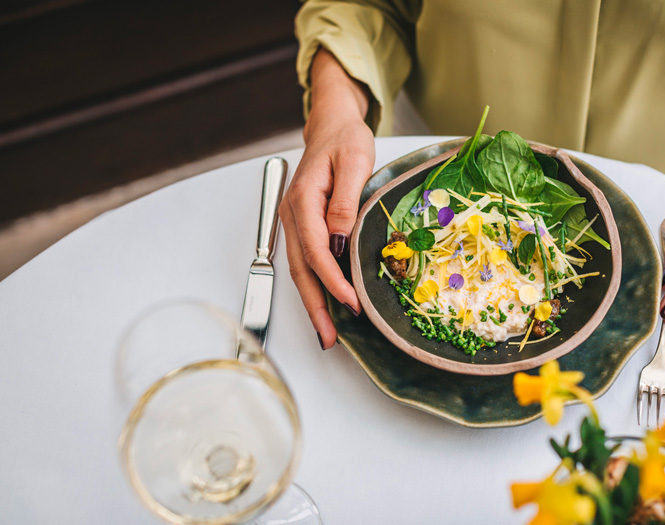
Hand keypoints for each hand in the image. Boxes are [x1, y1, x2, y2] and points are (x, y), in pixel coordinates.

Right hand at [279, 49, 373, 347]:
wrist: (332, 127)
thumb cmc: (345, 140)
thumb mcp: (354, 162)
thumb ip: (345, 200)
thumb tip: (340, 236)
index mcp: (303, 200)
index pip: (315, 249)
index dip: (332, 279)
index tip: (351, 301)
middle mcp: (293, 215)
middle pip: (301, 269)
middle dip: (316, 306)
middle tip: (330, 337)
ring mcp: (296, 223)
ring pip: (301, 271)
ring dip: (314, 303)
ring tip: (327, 334)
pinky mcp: (304, 227)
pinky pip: (307, 262)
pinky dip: (316, 286)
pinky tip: (327, 305)